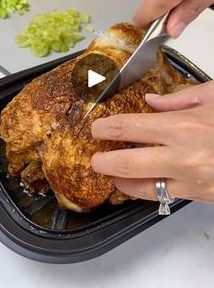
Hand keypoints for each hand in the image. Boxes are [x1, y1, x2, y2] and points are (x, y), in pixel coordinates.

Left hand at [91, 82, 213, 202]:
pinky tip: (143, 182)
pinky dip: (148, 190)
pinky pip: (163, 197)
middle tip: (95, 159)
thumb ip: (180, 98)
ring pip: (141, 189)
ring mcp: (190, 182)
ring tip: (115, 174)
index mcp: (182, 126)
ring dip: (121, 181)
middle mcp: (182, 158)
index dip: (106, 128)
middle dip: (102, 162)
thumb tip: (151, 101)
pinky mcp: (199, 197)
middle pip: (126, 164)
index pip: (128, 127)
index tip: (97, 129)